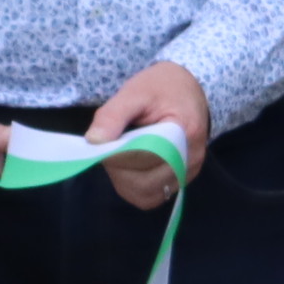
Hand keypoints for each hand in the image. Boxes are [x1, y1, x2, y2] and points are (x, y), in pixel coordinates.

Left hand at [87, 60, 210, 209]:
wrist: (187, 89)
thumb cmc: (161, 87)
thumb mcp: (135, 92)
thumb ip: (113, 115)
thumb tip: (93, 142)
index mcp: (184, 132)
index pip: (144, 157)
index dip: (116, 154)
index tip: (102, 141)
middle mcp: (191, 159)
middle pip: (144, 182)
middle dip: (118, 169)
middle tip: (109, 148)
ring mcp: (188, 174)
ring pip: (146, 195)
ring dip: (124, 180)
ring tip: (119, 156)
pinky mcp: (181, 181)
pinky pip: (152, 196)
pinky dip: (134, 187)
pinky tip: (129, 167)